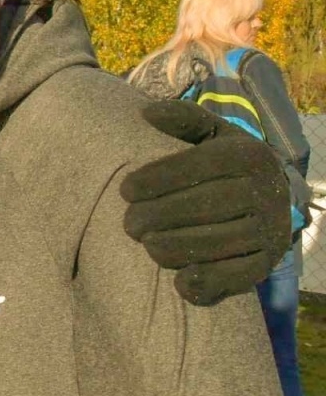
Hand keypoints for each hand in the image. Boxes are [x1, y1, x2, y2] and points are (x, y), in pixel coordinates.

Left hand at [120, 100, 291, 305]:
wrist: (271, 197)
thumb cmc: (224, 163)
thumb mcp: (211, 134)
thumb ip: (182, 119)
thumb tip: (145, 112)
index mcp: (248, 156)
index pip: (197, 167)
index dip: (155, 180)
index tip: (124, 190)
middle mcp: (266, 192)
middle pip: (201, 207)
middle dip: (155, 217)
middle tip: (129, 224)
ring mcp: (269, 231)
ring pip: (212, 244)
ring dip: (169, 248)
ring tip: (147, 243)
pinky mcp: (267, 264)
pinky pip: (233, 278)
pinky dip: (203, 283)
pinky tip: (178, 279)